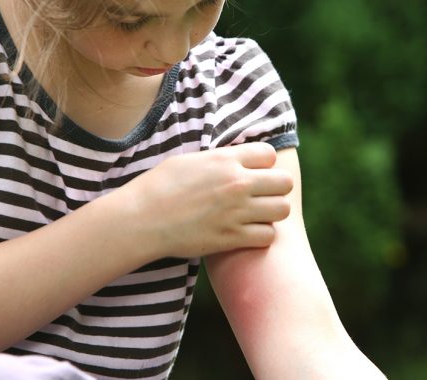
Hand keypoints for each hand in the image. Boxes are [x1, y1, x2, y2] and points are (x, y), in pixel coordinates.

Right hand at [110, 142, 293, 258]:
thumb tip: (235, 159)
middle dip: (276, 188)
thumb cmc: (158, 187)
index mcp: (225, 160)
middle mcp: (237, 183)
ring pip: (282, 209)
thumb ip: (219, 160)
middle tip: (261, 196)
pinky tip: (247, 233)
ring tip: (257, 215)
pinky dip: (261, 236)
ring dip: (273, 213)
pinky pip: (268, 236)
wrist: (141, 219)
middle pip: (285, 182)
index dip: (264, 164)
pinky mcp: (232, 237)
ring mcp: (237, 212)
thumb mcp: (189, 161)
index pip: (269, 154)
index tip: (253, 173)